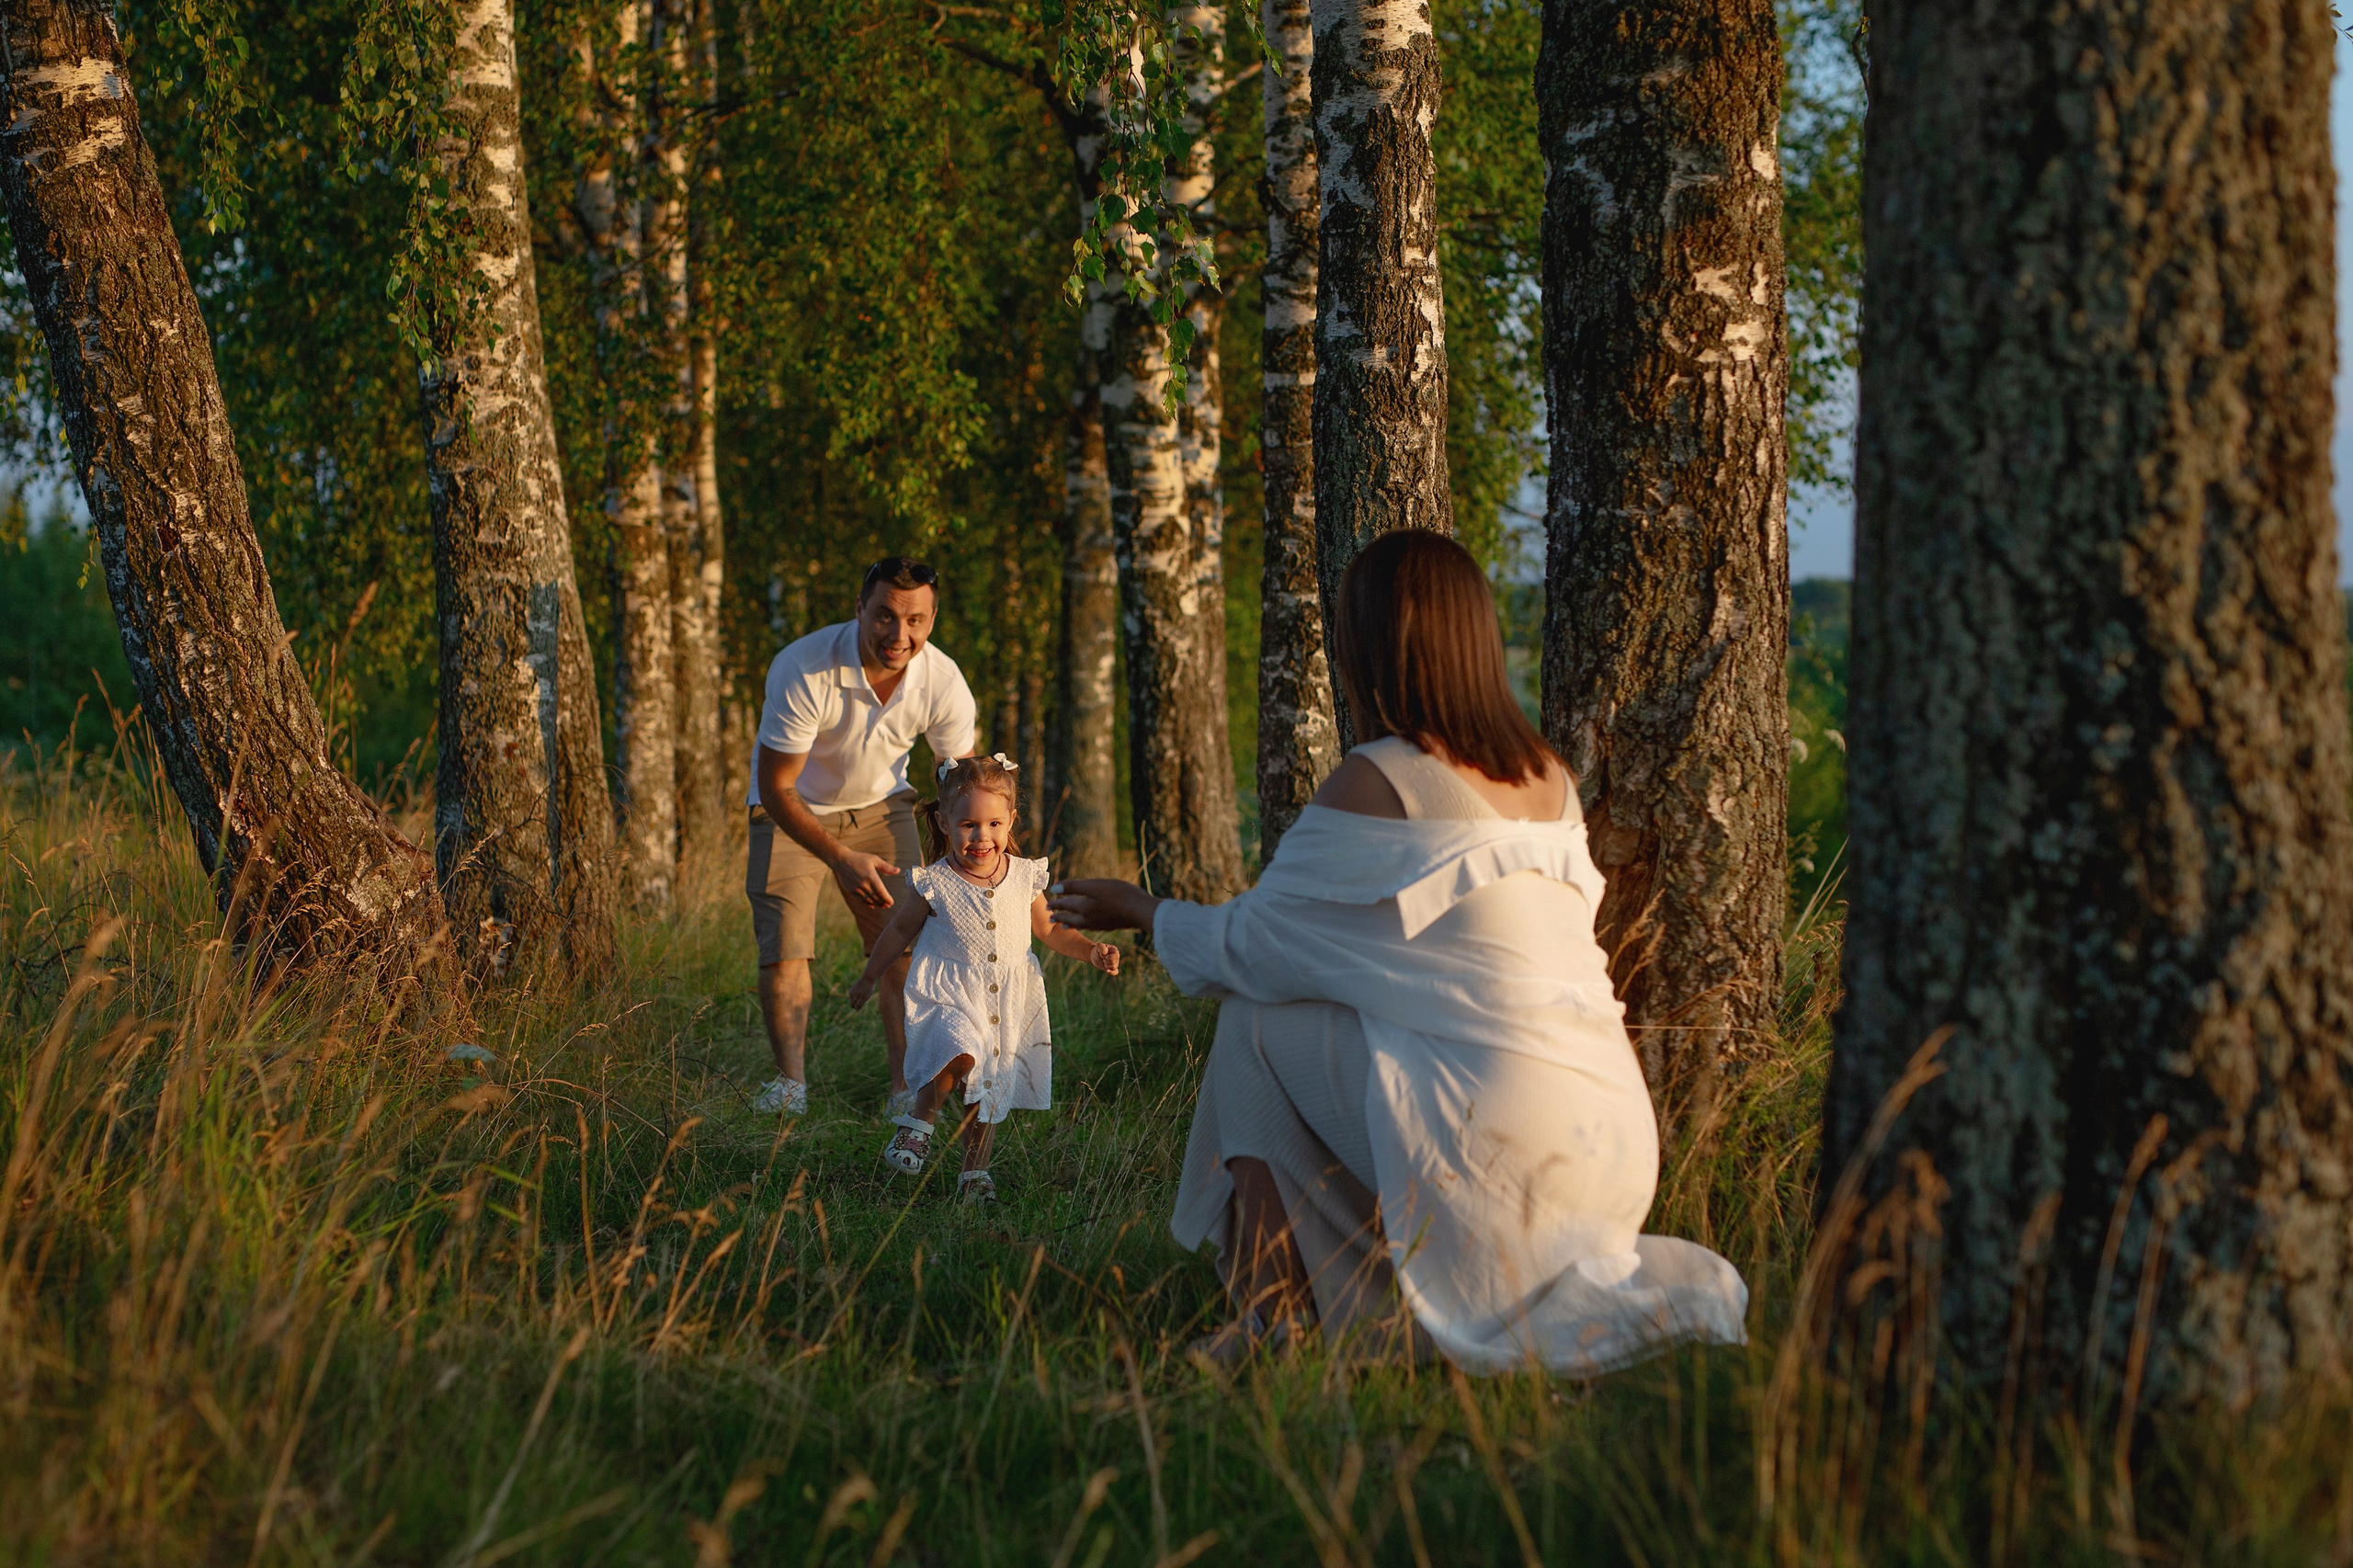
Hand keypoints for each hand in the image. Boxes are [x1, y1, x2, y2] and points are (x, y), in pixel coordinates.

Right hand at [831, 848, 898, 909]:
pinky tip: (872, 905)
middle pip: (876, 898)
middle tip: (888, 905)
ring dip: (876, 904)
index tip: (892, 902)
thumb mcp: (874, 859)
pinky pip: (861, 900)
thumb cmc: (859, 858)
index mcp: (871, 877)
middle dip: (883, 903)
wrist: (841, 860)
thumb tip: (898, 870)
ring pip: (869, 900)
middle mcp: (864, 885)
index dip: (888, 899)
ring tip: (882, 905)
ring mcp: (857, 889)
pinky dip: (867, 903)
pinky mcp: (851, 891)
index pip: (882, 892)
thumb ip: (886, 867)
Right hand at [847, 973, 874, 1011]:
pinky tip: (867, 988)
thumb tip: (856, 1009)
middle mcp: (851, 992)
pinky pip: (859, 994)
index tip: (864, 1000)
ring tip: (867, 991)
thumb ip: (860, 1004)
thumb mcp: (864, 997)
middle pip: (855, 1002)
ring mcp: (853, 989)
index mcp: (852, 995)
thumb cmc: (867, 987)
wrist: (869, 976)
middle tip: (866, 995)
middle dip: (861, 1001)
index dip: (858, 1006)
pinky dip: (863, 993)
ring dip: (862, 997)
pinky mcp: (856, 986)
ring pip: (857, 998)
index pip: (852, 1006)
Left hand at [1047, 878, 1161, 932]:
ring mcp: (1100, 923)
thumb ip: (1074, 887)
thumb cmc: (1118, 895)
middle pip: (1070, 917)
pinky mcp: (1110, 925)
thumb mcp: (1095, 886)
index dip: (1056, 902)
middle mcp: (1089, 918)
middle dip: (1060, 916)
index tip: (1048, 903)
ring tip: (1064, 925)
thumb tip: (1054, 889)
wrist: (1140, 911)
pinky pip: (1090, 927)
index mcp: (1084, 907)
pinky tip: (1087, 925)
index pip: (1066, 904)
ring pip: (1080, 924)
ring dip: (1070, 923)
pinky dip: (1083, 926)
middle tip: (1050, 917)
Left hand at [1088, 941, 1120, 976]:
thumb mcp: (1098, 946)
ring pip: (1114, 967)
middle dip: (1106, 961)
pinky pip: (1115, 972)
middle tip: (1102, 958)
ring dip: (1107, 966)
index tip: (1103, 955)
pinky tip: (1106, 971)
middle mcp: (1116, 957)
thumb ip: (1102, 948)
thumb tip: (1105, 954)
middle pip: (1114, 962)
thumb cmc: (1097, 949)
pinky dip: (1111, 973)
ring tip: (1103, 962)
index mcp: (1114, 950)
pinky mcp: (1112, 968)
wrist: (1094, 955)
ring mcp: (1115, 963)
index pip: (1115, 956)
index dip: (1109, 957)